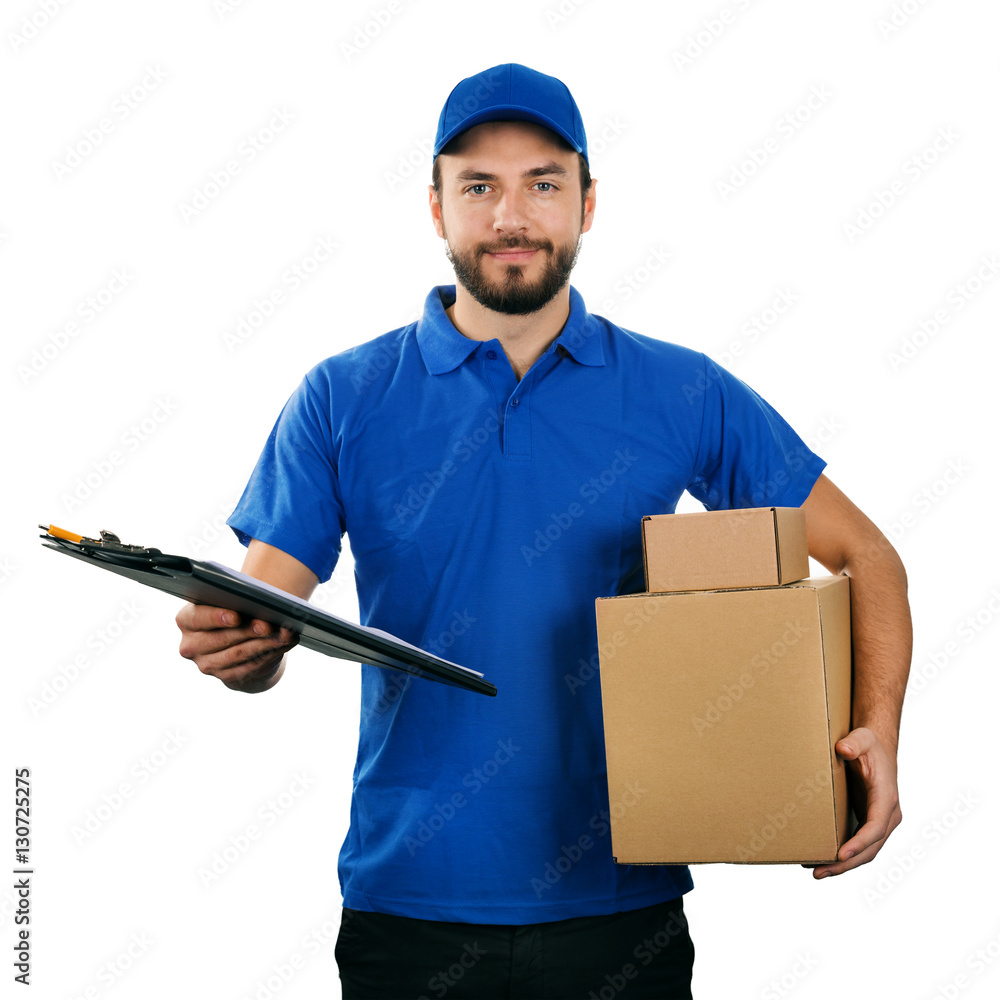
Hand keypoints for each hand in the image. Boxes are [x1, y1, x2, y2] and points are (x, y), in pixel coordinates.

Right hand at [175, 603, 298, 691]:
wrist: (235, 640)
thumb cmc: (233, 610)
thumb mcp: (230, 601)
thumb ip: (239, 599)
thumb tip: (264, 605)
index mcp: (186, 620)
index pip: (198, 618)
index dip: (217, 617)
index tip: (236, 616)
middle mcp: (191, 645)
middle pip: (221, 638)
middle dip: (247, 631)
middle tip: (267, 625)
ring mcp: (206, 664)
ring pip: (238, 654)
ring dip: (263, 644)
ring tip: (282, 634)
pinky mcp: (225, 676)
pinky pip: (249, 666)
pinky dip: (269, 654)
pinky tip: (283, 643)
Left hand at [805, 726, 901, 877]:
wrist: (877, 749)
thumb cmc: (869, 744)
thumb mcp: (863, 738)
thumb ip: (854, 743)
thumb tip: (843, 750)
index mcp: (887, 798)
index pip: (875, 827)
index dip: (859, 843)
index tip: (841, 854)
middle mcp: (888, 815)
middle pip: (870, 848)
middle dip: (847, 863)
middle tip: (820, 872)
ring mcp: (880, 821)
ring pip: (866, 852)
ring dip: (844, 865)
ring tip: (817, 872)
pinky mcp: (869, 822)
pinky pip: (860, 845)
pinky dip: (845, 856)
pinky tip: (823, 860)